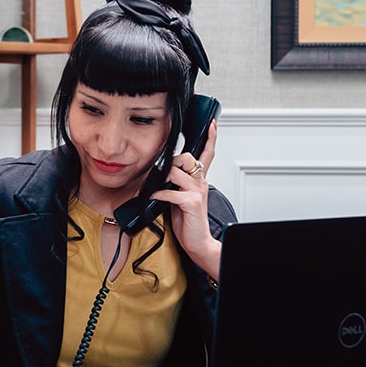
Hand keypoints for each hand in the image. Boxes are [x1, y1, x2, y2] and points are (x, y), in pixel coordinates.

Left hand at [154, 120, 220, 280]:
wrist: (197, 242)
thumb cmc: (187, 221)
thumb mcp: (181, 198)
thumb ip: (175, 184)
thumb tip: (159, 175)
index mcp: (200, 180)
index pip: (208, 154)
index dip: (210, 138)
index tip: (212, 124)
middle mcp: (201, 182)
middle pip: (188, 157)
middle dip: (172, 161)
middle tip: (163, 174)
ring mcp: (197, 191)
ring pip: (176, 171)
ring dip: (161, 177)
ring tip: (154, 186)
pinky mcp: (191, 202)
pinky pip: (170, 191)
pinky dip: (158, 194)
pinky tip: (154, 198)